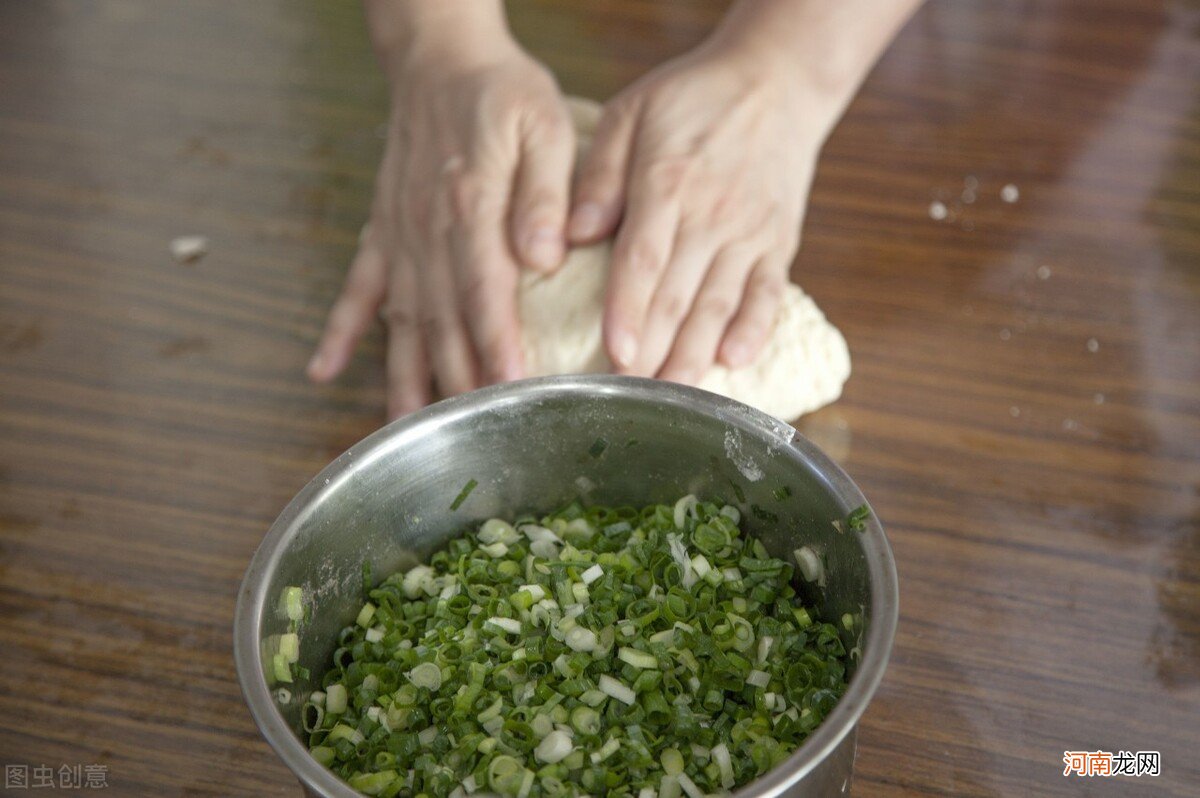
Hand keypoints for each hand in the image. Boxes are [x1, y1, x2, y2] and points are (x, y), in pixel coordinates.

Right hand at [307, 35, 573, 417]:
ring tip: (402, 435)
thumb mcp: (543, 127)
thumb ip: (545, 193)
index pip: (486, 290)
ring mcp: (399, 238)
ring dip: (402, 378)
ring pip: (400, 320)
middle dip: (460, 382)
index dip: (496, 344)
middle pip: (443, 321)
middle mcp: (427, 232)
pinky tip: (323, 372)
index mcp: (471, 206)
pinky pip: (355, 289)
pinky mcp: (382, 235)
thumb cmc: (501, 94)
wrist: (441, 61)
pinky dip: (339, 332)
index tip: (510, 389)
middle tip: (475, 436)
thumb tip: (544, 256)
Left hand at [569, 36, 834, 385]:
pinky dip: (754, 329)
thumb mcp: (632, 113)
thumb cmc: (694, 98)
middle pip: (678, 296)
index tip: (613, 353)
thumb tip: (572, 233)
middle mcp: (711, 215)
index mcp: (668, 182)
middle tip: (627, 396)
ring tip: (671, 396)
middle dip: (652, 351)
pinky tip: (734, 362)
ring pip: (719, 305)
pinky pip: (768, 294)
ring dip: (695, 355)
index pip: (644, 259)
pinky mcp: (778, 243)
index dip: (629, 310)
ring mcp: (749, 233)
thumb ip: (600, 174)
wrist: (777, 80)